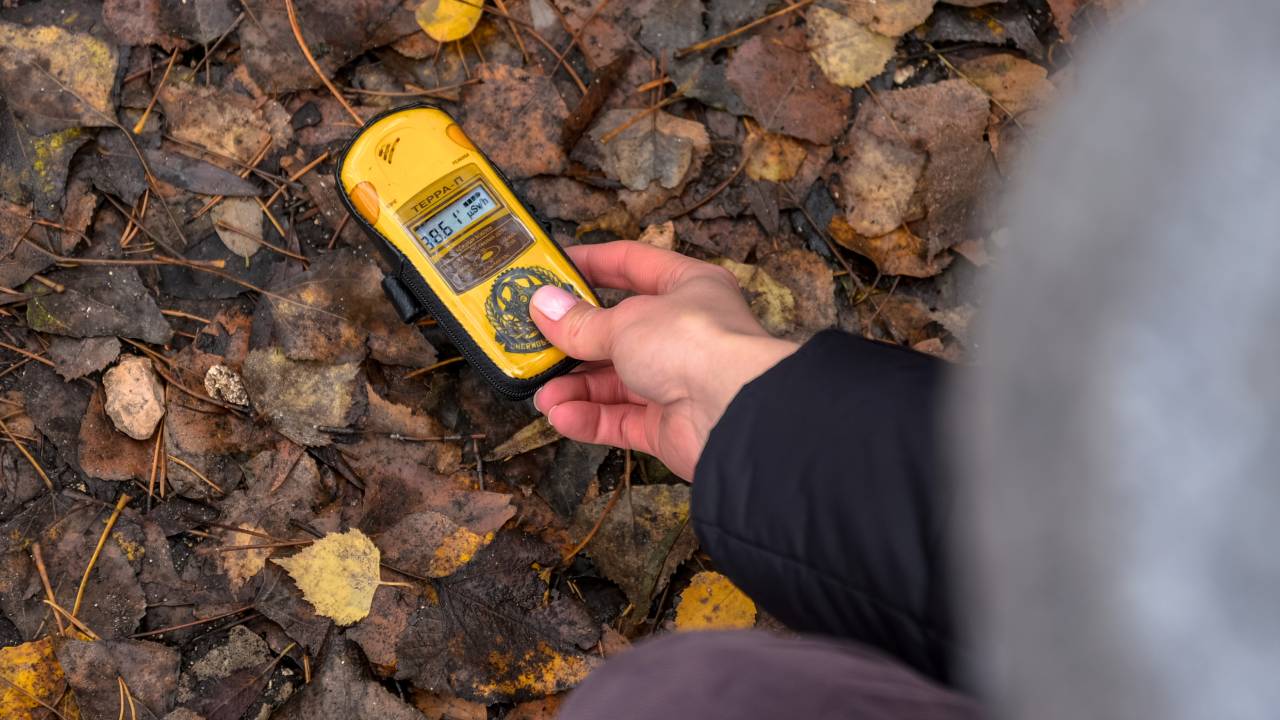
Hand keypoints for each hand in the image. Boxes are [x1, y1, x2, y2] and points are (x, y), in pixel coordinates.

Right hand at [530, 241, 797, 479]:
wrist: (732, 412)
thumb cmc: (694, 344)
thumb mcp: (626, 322)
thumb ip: (581, 322)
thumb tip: (543, 306)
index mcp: (687, 287)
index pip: (633, 264)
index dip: (591, 264)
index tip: (551, 268)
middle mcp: (684, 333)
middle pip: (617, 332)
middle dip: (572, 341)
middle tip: (532, 342)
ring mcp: (677, 380)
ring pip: (614, 382)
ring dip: (574, 388)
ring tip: (541, 393)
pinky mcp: (669, 424)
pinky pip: (620, 419)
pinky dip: (589, 418)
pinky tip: (560, 415)